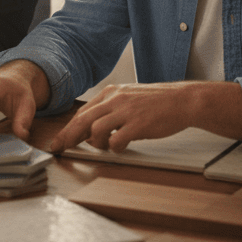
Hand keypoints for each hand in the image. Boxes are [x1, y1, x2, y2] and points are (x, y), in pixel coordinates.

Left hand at [47, 80, 241, 151]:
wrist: (182, 100)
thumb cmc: (157, 102)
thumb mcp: (128, 98)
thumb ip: (110, 110)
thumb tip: (92, 131)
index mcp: (111, 93)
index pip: (82, 112)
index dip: (68, 129)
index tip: (59, 141)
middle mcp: (115, 99)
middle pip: (82, 120)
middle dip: (68, 137)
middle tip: (61, 149)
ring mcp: (127, 111)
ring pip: (96, 130)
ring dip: (97, 143)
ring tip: (106, 146)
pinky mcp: (139, 124)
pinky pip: (117, 140)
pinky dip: (115, 148)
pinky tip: (121, 147)